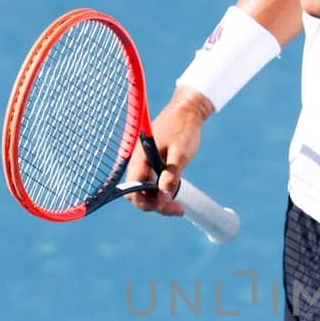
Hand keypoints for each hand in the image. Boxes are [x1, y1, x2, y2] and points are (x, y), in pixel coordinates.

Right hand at [124, 86, 212, 214]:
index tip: (169, 207)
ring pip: (144, 190)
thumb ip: (171, 176)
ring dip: (158, 199)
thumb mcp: (180, 153)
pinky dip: (160, 190)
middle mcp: (137, 162)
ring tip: (178, 205)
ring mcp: (143, 162)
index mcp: (140, 159)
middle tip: (178, 209)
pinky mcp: (151, 162)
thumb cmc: (183, 128)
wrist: (187, 110)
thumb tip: (164, 198)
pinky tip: (174, 190)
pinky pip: (150, 182)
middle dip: (154, 205)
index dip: (148, 204)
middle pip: (137, 194)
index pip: (133, 191)